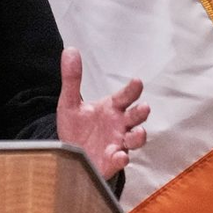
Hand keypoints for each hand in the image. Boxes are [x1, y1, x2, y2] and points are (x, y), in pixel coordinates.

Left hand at [56, 47, 147, 177]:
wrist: (69, 155)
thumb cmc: (76, 128)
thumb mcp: (70, 103)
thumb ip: (72, 79)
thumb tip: (70, 50)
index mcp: (112, 109)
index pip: (126, 96)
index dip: (132, 90)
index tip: (137, 82)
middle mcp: (119, 125)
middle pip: (136, 117)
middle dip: (141, 113)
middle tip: (143, 108)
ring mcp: (118, 144)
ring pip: (135, 140)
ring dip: (138, 136)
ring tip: (137, 133)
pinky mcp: (111, 162)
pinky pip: (120, 161)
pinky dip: (121, 159)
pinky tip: (120, 156)